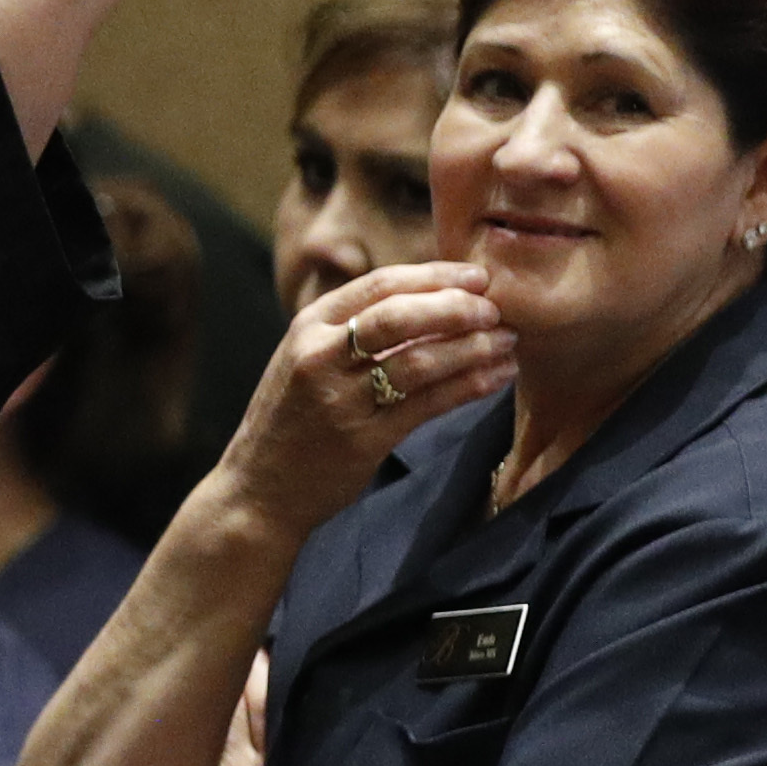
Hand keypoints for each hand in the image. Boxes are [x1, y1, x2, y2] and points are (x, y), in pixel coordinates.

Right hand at [208, 263, 505, 536]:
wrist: (258, 489)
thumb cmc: (291, 421)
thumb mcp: (306, 360)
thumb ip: (352, 330)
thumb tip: (433, 300)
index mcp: (307, 327)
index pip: (380, 285)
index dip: (436, 276)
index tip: (478, 276)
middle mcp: (319, 357)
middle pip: (400, 316)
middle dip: (457, 308)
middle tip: (497, 310)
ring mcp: (339, 400)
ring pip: (419, 361)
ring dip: (472, 349)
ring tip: (508, 344)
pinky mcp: (362, 441)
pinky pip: (427, 405)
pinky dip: (468, 387)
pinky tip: (495, 378)